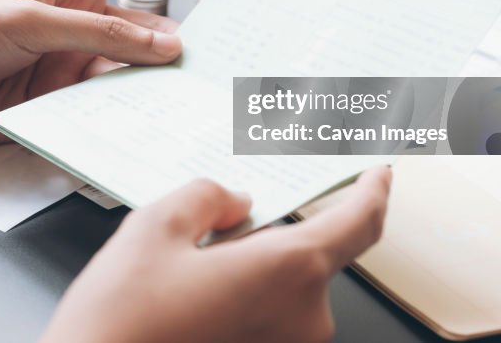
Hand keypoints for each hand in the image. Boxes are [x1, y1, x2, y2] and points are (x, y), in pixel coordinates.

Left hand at [0, 0, 268, 149]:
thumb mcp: (25, 21)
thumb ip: (97, 33)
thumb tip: (167, 45)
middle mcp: (84, 19)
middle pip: (158, 19)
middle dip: (199, 28)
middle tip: (241, 45)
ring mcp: (75, 63)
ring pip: (141, 71)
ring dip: (164, 83)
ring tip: (200, 94)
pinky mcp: (63, 104)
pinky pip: (111, 108)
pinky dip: (132, 115)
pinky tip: (150, 123)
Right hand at [41, 166, 391, 342]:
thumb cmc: (120, 326)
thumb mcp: (154, 228)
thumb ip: (206, 198)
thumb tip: (231, 200)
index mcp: (288, 272)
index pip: (359, 223)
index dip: (373, 191)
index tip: (379, 173)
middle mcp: (301, 318)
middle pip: (304, 254)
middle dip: (263, 235)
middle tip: (209, 230)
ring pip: (280, 288)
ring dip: (247, 269)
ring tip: (183, 271)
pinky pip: (266, 318)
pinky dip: (239, 299)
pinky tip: (188, 299)